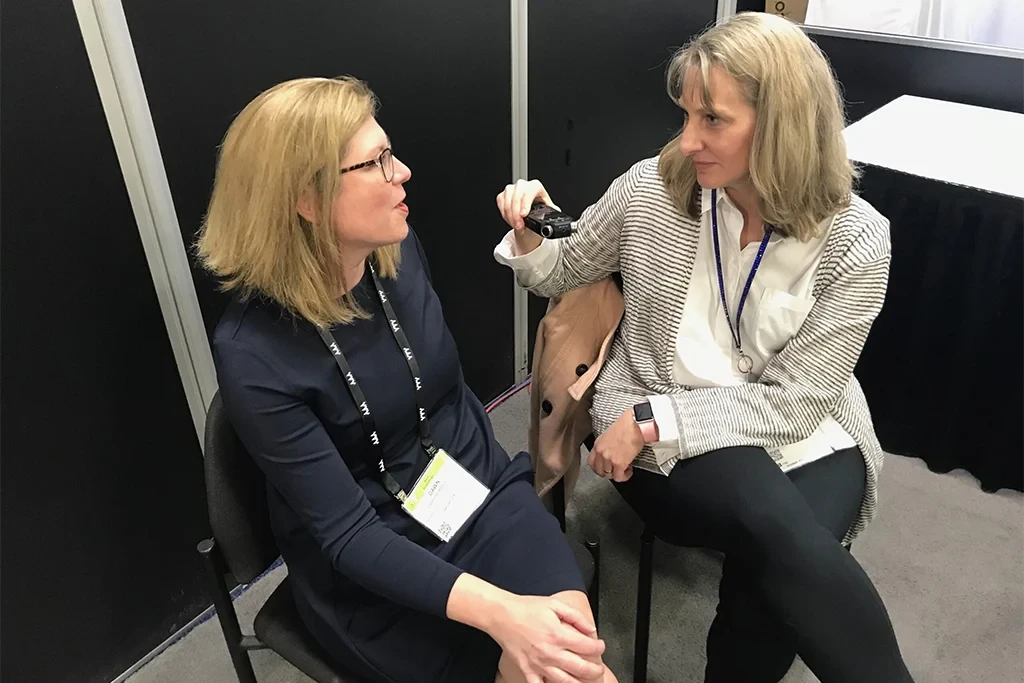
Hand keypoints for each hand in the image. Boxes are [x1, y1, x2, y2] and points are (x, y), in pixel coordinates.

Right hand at [489, 594, 605, 682]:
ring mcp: (538, 664)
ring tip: (585, 680)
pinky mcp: (527, 670)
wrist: (501, 615)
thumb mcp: (555, 604)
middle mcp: (550, 652)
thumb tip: (591, 629)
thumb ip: (576, 617)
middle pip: (581, 669)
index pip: (588, 647)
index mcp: (558, 635)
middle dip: (595, 671)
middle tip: (598, 668)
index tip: (600, 645)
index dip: (599, 647)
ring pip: (565, 682)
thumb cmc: (526, 608)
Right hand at [496, 179, 557, 255]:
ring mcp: (513, 189)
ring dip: (510, 215)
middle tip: (519, 226)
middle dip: (516, 213)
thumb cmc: (541, 214)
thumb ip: (553, 213)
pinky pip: (501, 202)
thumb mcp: (549, 214)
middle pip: (516, 195)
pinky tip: (511, 220)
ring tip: (517, 225)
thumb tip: (559, 216)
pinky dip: (504, 213)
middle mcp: (524, 186)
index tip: (524, 215)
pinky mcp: (504, 195)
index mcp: (537, 187)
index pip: (531, 189)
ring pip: (507, 198)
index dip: (526, 202)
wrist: (533, 219)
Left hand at [588, 408, 644, 481]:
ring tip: (625, 468)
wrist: (636, 424)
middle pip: (599, 471)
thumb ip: (607, 446)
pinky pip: (618, 477)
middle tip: (616, 470)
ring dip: (618, 473)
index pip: (591, 462)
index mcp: (598, 444)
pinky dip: (624, 476)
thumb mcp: (610, 435)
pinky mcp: (619, 463)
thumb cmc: (627, 425)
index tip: (605, 468)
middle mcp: (601, 452)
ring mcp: (609, 458)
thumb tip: (612, 454)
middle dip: (608, 472)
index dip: (598, 468)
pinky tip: (629, 471)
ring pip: (609, 475)